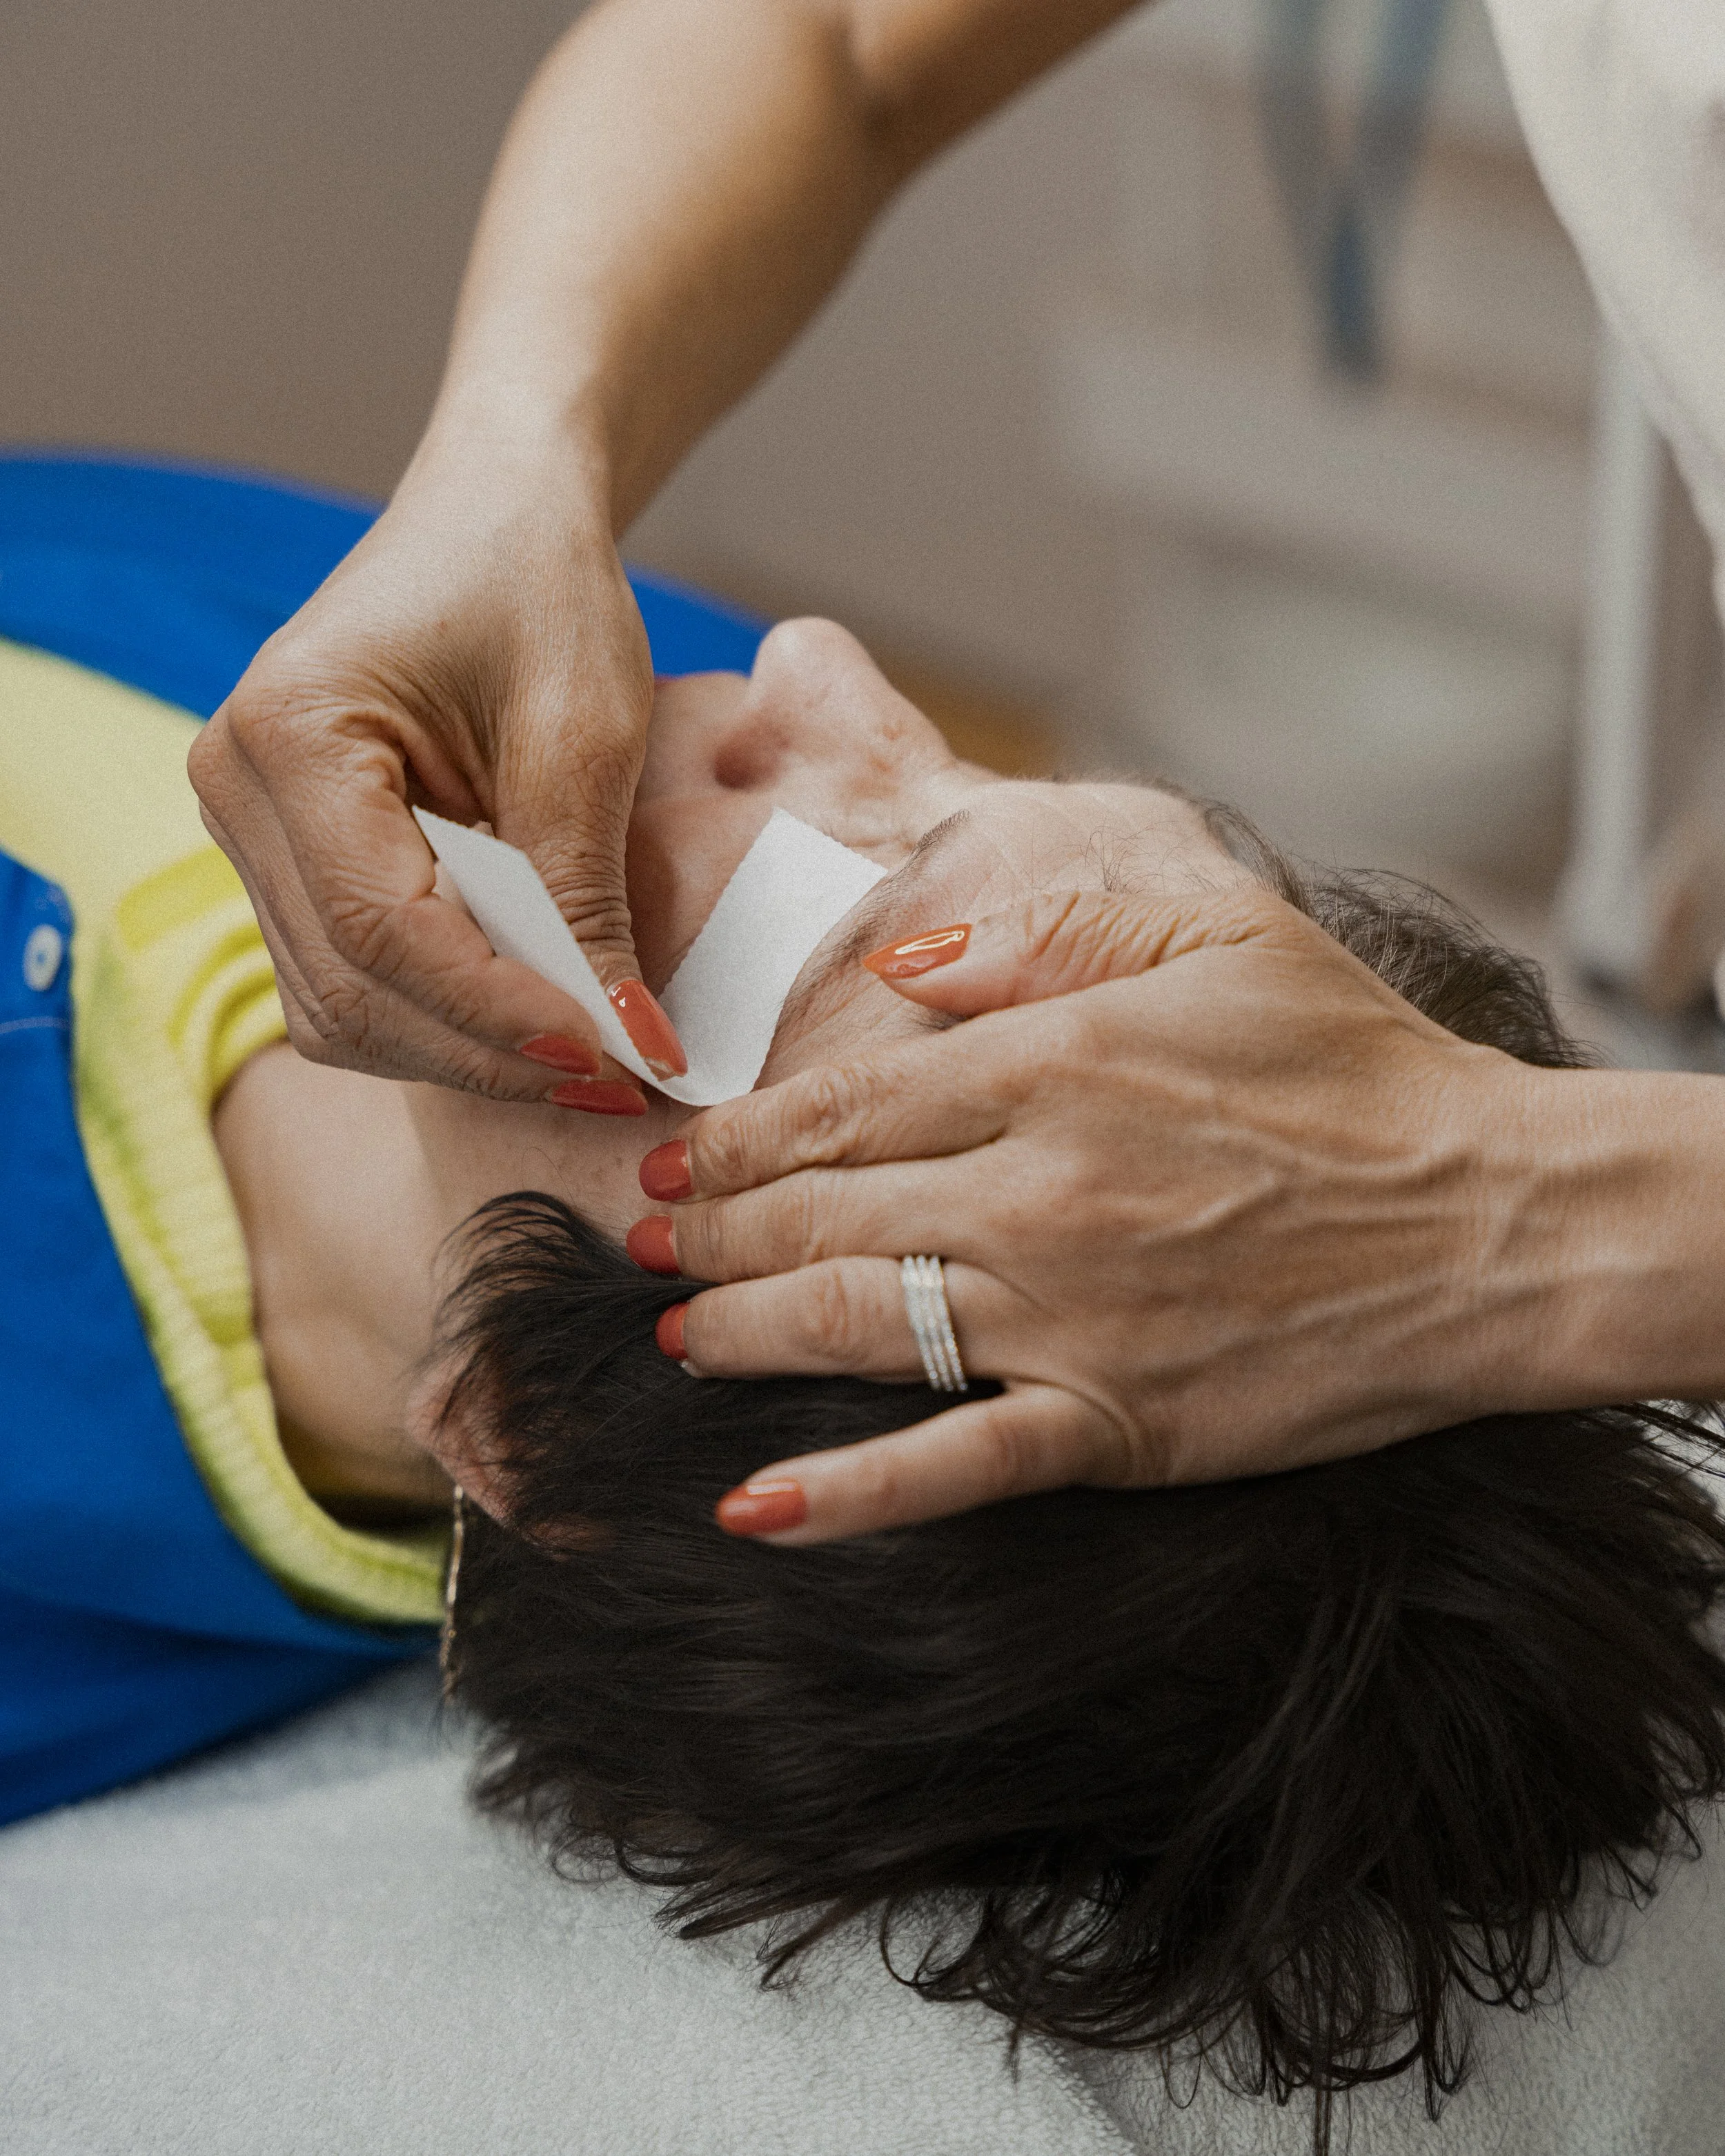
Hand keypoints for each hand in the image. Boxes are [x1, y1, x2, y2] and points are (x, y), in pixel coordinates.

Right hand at [188, 429, 680, 1103]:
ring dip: (468, 1051)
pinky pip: (353, 982)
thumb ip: (583, 894)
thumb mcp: (584, 731)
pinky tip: (538, 1021)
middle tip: (622, 1080)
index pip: (387, 930)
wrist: (498, 514)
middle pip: (354, 989)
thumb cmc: (541, 588)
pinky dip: (444, 1018)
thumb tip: (626, 1047)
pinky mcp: (291, 861)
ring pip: (344, 1009)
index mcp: (287, 731)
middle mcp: (235, 787)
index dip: (504, 1015)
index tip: (616, 1057)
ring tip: (593, 1059)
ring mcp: (249, 831)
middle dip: (491, 1051)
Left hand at [639, 888, 1561, 1539]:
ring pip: (855, 1323)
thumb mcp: (1219, 936)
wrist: (1491, 1221)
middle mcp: (1038, 1191)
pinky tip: (752, 1507)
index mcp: (1055, 1068)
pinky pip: (953, 1467)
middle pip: (821, 1210)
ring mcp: (1069, 1317)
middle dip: (709, 1228)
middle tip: (643, 1239)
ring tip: (672, 1334)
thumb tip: (907, 969)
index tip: (677, 1153)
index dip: (739, 1136)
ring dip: (739, 1330)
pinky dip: (846, 1495)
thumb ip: (1049, 937)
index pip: (841, 1103)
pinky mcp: (1115, 1423)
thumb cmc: (1360, 1070)